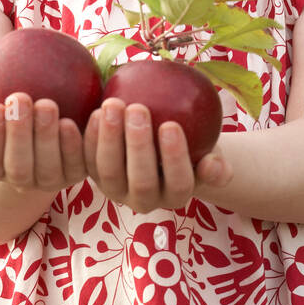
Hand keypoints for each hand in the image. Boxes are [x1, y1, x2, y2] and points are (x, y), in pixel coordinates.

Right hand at [0, 95, 87, 195]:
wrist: (56, 109)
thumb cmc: (14, 105)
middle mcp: (24, 180)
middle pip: (19, 168)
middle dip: (17, 135)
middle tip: (19, 98)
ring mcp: (52, 179)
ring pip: (48, 168)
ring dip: (46, 137)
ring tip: (46, 104)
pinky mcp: (80, 172)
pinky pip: (80, 161)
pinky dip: (79, 141)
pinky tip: (81, 116)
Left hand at [83, 98, 233, 213]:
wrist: (161, 142)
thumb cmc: (193, 143)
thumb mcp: (210, 152)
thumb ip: (216, 164)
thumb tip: (214, 164)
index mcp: (176, 196)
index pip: (178, 183)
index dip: (174, 158)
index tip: (171, 125)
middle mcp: (145, 200)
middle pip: (141, 180)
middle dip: (138, 145)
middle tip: (138, 108)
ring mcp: (116, 189)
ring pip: (109, 171)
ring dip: (109, 138)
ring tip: (113, 104)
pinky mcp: (94, 175)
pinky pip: (87, 160)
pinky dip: (88, 138)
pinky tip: (94, 111)